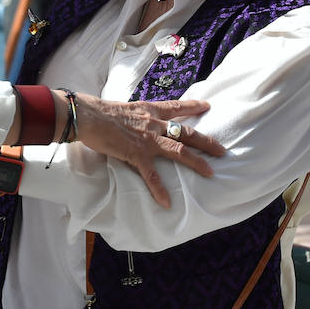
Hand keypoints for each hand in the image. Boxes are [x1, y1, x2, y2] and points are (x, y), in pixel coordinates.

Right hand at [71, 93, 224, 208]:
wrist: (87, 115)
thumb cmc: (98, 110)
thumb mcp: (123, 108)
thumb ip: (134, 116)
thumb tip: (133, 120)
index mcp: (149, 110)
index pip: (176, 107)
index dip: (192, 106)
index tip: (207, 106)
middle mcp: (153, 124)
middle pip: (185, 132)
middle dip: (206, 141)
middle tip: (222, 149)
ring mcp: (147, 140)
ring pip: (178, 151)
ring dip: (196, 162)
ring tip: (210, 172)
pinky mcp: (135, 154)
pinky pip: (151, 175)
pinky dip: (159, 189)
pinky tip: (167, 201)